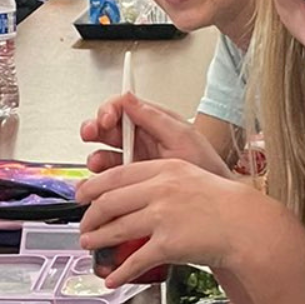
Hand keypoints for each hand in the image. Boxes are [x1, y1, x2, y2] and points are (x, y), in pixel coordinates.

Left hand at [76, 159, 295, 285]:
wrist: (246, 225)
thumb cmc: (221, 203)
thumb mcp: (188, 176)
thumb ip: (158, 180)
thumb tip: (129, 191)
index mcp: (164, 170)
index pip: (116, 176)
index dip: (92, 187)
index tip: (82, 195)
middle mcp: (160, 190)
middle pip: (109, 202)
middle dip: (90, 217)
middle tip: (84, 225)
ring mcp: (163, 217)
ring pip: (116, 229)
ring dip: (97, 239)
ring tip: (89, 244)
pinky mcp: (168, 244)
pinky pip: (135, 260)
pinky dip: (120, 272)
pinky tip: (113, 278)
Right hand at [79, 92, 231, 175]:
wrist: (213, 205)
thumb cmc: (207, 169)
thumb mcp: (183, 137)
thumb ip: (154, 117)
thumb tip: (129, 97)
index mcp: (152, 123)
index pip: (122, 108)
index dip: (109, 110)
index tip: (106, 119)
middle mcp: (140, 140)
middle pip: (106, 129)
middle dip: (94, 129)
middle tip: (91, 134)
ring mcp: (134, 161)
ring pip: (103, 154)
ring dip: (95, 157)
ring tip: (98, 165)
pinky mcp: (131, 183)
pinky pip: (108, 179)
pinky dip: (98, 182)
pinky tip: (97, 184)